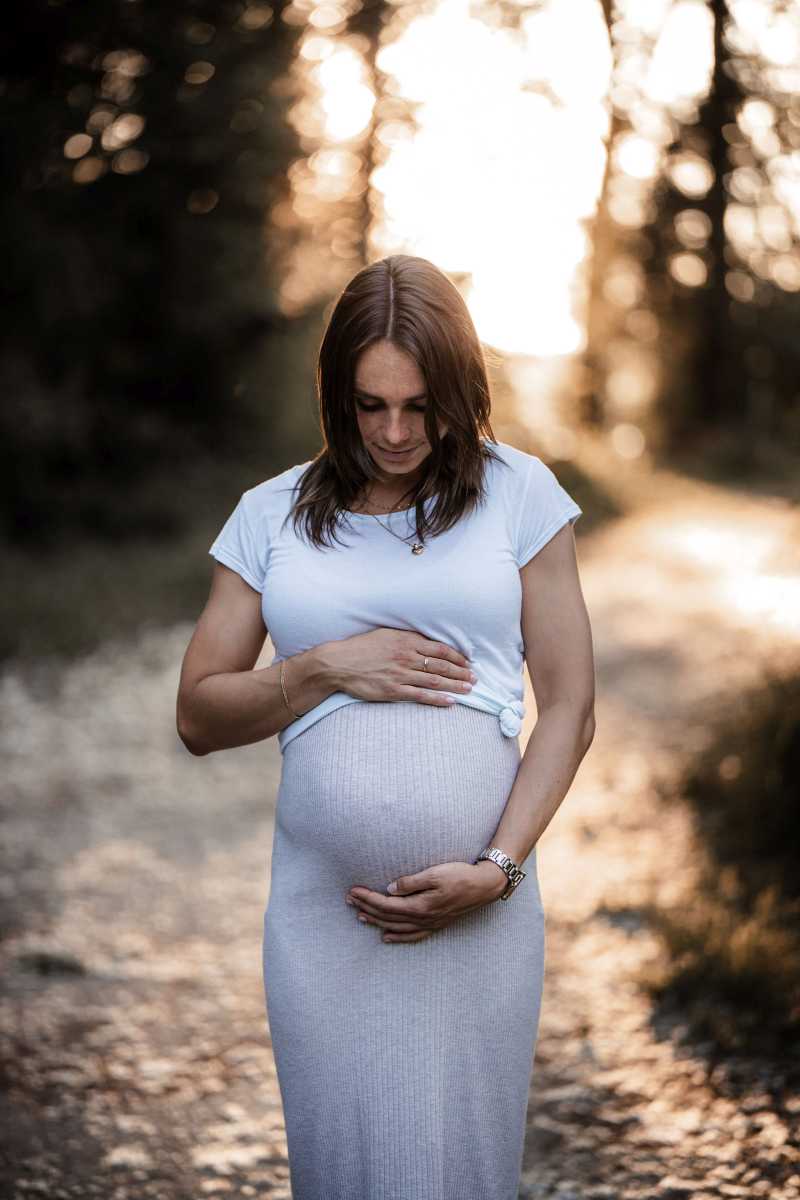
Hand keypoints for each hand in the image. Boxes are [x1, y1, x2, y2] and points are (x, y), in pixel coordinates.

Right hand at [323, 628, 476, 708]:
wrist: (338, 663)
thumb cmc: (361, 647)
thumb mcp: (385, 634)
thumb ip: (407, 637)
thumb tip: (426, 640)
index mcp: (406, 641)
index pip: (439, 648)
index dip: (457, 656)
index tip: (467, 662)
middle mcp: (406, 657)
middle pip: (441, 665)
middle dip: (461, 672)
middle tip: (475, 678)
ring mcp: (400, 675)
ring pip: (434, 680)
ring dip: (455, 685)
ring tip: (469, 689)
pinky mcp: (393, 690)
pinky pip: (420, 696)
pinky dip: (437, 699)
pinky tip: (450, 701)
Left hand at [345, 859, 506, 942]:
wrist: (485, 886)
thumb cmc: (460, 876)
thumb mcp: (435, 873)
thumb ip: (411, 883)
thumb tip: (389, 889)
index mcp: (420, 906)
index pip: (386, 904)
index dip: (367, 898)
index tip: (353, 890)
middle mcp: (422, 919)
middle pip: (387, 916)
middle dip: (366, 908)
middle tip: (349, 900)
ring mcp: (429, 924)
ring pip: (396, 927)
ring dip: (376, 922)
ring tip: (359, 916)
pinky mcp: (436, 924)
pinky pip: (412, 935)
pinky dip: (397, 937)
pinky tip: (386, 936)